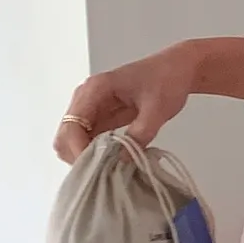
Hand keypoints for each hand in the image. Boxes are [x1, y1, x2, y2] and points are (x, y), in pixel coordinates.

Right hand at [54, 44, 197, 164]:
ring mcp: (92, 108)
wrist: (178, 68)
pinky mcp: (102, 117)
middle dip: (78, 156)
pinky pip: (88, 139)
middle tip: (102, 174)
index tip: (96, 169)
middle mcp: (86, 98)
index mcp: (94, 90)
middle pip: (65, 134)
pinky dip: (95, 153)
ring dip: (86, 157)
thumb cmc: (167, 81)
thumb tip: (121, 160)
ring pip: (74, 139)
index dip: (78, 150)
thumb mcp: (158, 109)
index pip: (72, 125)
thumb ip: (140, 134)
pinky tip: (111, 163)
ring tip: (108, 171)